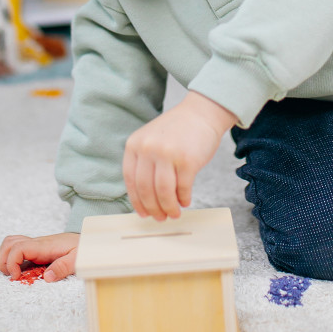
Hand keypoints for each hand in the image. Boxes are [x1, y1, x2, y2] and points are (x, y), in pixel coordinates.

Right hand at [0, 232, 79, 281]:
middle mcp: (38, 243)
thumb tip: (47, 277)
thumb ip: (63, 267)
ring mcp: (36, 245)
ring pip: (11, 244)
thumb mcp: (78, 259)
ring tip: (14, 274)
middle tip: (12, 276)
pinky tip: (22, 271)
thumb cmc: (84, 249)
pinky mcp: (37, 250)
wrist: (89, 241)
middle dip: (3, 260)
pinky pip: (18, 249)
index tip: (17, 277)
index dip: (11, 263)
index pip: (19, 247)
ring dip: (6, 258)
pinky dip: (13, 259)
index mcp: (45, 246)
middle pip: (9, 243)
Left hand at [123, 91, 236, 220]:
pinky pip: (182, 188)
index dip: (137, 201)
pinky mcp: (187, 160)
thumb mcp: (151, 139)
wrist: (201, 113)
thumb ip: (144, 162)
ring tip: (174, 213)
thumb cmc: (177, 130)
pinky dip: (183, 199)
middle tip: (160, 218)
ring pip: (163, 192)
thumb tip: (144, 199)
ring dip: (168, 208)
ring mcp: (167, 154)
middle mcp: (148, 148)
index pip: (130, 180)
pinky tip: (185, 201)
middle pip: (145, 189)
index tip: (143, 213)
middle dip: (153, 208)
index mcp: (134, 144)